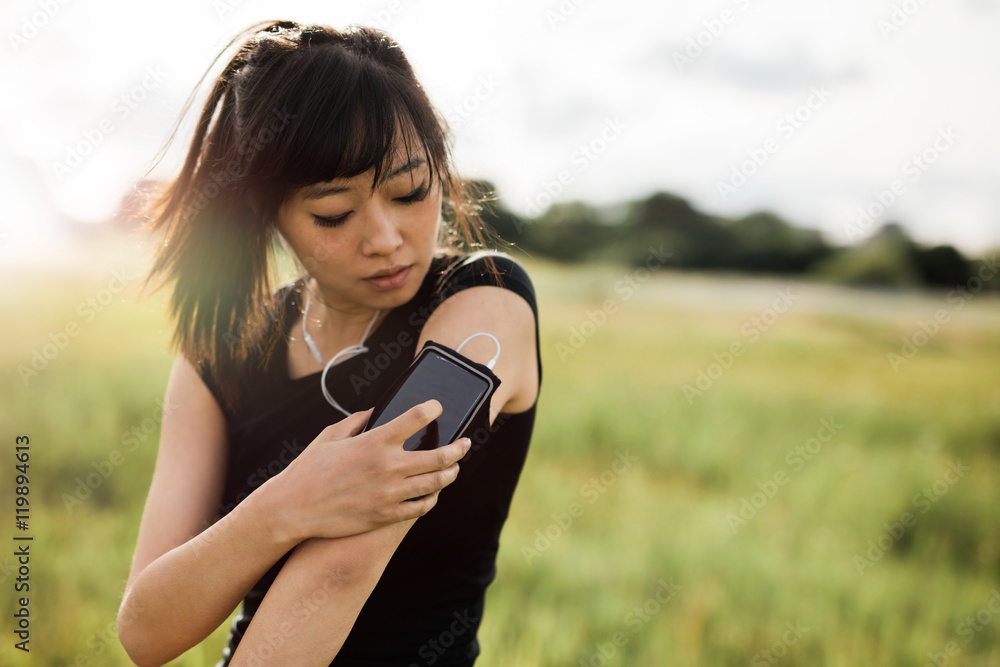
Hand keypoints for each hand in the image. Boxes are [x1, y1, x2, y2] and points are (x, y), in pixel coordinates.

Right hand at [259, 400, 470, 545]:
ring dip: (450, 473)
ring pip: (435, 483)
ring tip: (454, 468)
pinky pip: (420, 507)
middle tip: (465, 444)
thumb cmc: (308, 470)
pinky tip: (434, 493)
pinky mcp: (386, 515)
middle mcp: (388, 466)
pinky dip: (432, 498)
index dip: (432, 409)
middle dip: (458, 448)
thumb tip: (375, 412)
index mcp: (374, 441)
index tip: (437, 407)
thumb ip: (356, 421)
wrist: (293, 509)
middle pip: (438, 455)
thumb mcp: (330, 436)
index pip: (416, 418)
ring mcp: (390, 493)